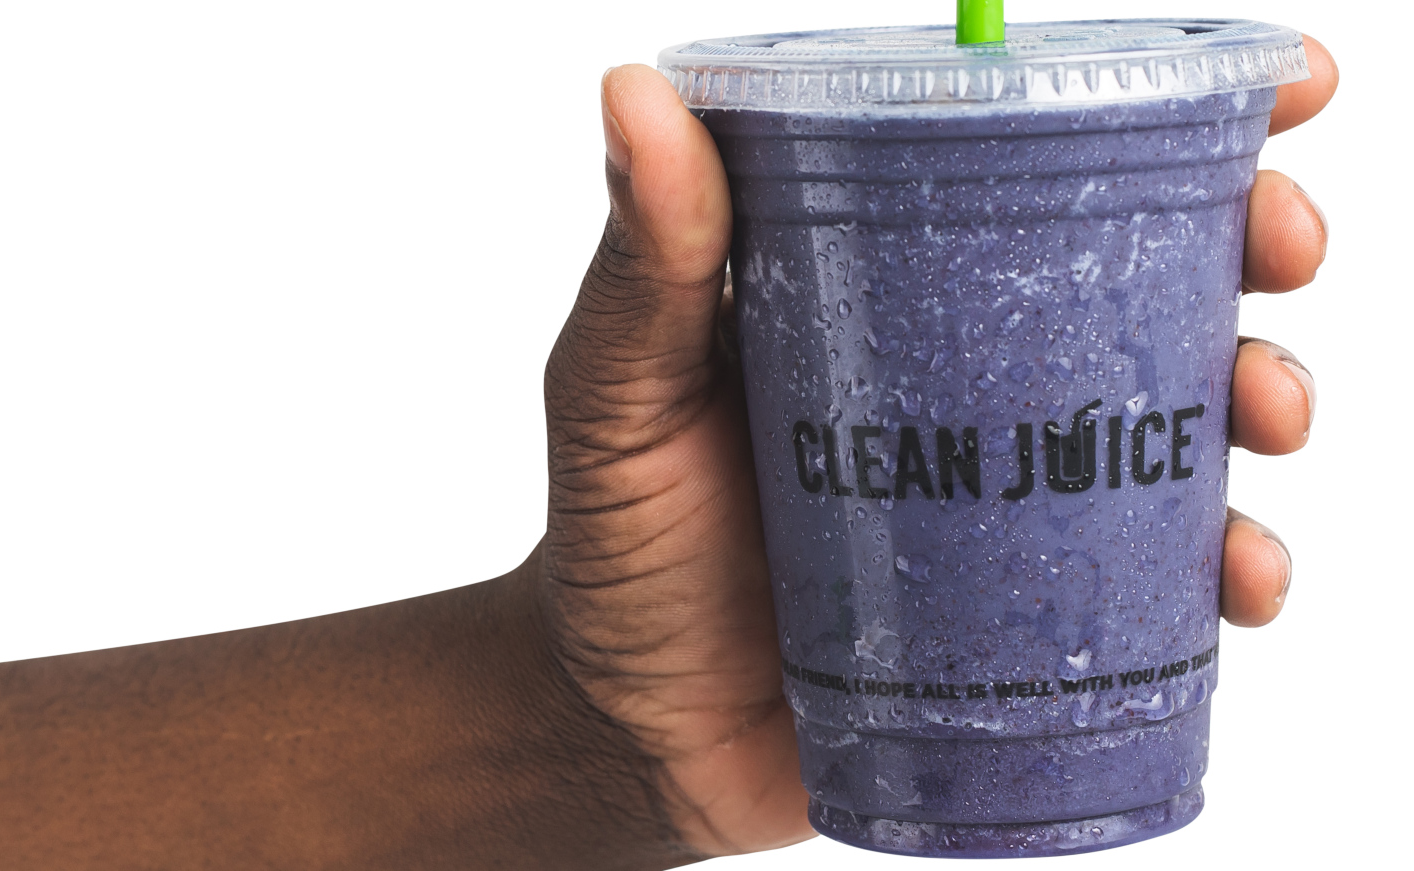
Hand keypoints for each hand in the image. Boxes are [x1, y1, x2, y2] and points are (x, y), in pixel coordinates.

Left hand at [533, 39, 1338, 857]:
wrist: (626, 726)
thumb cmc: (614, 545)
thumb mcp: (617, 391)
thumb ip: (642, 263)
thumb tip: (637, 94)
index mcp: (877, 288)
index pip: (1021, 171)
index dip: (1152, 117)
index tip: (1267, 85)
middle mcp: (960, 374)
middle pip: (1137, 277)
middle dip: (1244, 244)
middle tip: (1277, 244)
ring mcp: (1003, 491)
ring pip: (1178, 416)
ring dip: (1260, 394)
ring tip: (1263, 414)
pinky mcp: (1029, 608)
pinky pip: (1161, 575)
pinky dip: (1228, 565)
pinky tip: (1239, 575)